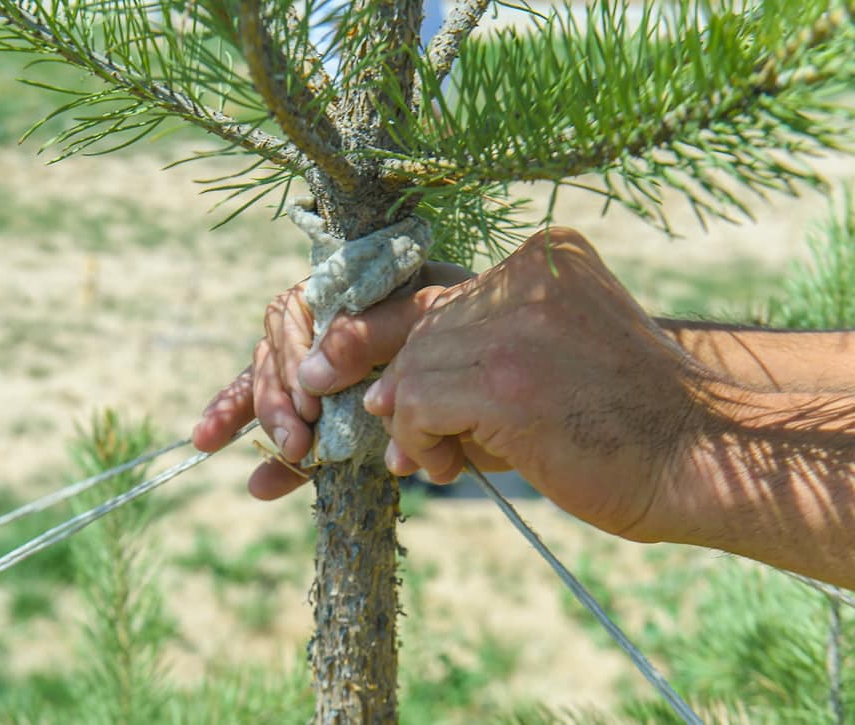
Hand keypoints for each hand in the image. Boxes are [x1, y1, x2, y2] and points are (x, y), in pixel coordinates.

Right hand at [192, 261, 472, 498]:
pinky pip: (297, 435)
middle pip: (275, 356)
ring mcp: (331, 377)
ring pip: (277, 393)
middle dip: (277, 399)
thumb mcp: (430, 320)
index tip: (311, 401)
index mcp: (349, 295)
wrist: (513, 377)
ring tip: (292, 458)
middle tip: (299, 440)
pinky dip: (276, 461)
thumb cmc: (477, 329)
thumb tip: (312, 375)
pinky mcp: (338, 421)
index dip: (291, 358)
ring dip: (270, 424)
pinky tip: (262, 485)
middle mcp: (332, 332)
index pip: (291, 315)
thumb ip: (374, 332)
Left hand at [363, 228, 706, 539]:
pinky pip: (417, 401)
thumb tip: (377, 399)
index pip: (440, 289)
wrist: (698, 460)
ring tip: (445, 459)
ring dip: (417, 422)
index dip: (389, 333)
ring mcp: (517, 321)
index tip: (350, 368)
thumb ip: (473, 359)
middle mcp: (526, 273)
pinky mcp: (505, 378)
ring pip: (414, 364)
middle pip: (421, 326)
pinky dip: (421, 439)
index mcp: (543, 258)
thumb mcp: (549, 359)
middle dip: (404, 389)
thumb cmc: (623, 421)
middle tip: (409, 445)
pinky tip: (451, 466)